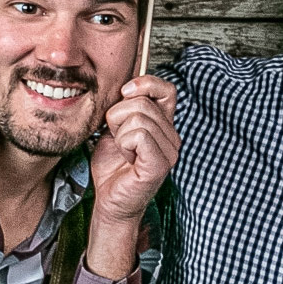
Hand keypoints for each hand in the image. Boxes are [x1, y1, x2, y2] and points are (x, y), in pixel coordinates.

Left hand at [91, 76, 177, 226]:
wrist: (110, 199)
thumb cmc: (113, 166)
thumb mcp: (115, 128)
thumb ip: (125, 107)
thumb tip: (127, 86)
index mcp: (164, 125)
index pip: (167, 90)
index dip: (145, 84)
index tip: (125, 93)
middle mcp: (172, 136)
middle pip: (142, 102)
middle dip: (118, 117)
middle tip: (119, 138)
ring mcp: (169, 151)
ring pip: (138, 118)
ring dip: (119, 134)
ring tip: (124, 151)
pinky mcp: (160, 164)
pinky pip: (139, 135)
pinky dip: (124, 144)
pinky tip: (127, 158)